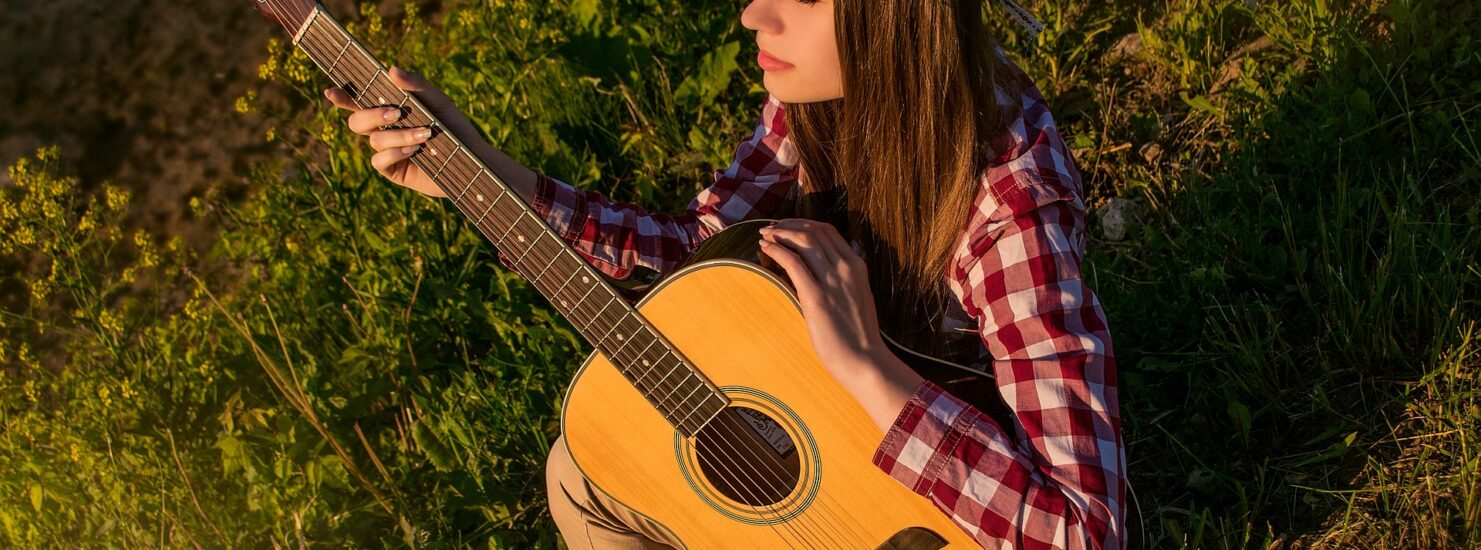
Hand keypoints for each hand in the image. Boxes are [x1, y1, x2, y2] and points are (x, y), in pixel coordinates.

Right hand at [323, 66, 464, 197]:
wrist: (472, 159)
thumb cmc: (454, 127)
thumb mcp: (438, 102)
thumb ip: (416, 85)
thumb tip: (391, 69)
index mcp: (389, 110)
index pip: (358, 102)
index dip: (342, 97)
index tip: (331, 91)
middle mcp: (383, 130)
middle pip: (357, 121)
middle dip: (371, 115)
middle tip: (395, 113)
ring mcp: (386, 151)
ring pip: (373, 140)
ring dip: (398, 135)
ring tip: (424, 135)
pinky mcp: (393, 171)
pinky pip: (379, 161)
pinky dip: (395, 153)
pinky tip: (414, 151)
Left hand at [758, 219, 924, 431]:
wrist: (865, 361)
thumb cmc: (858, 335)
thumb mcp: (858, 297)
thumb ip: (846, 278)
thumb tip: (831, 266)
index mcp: (857, 266)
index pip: (828, 231)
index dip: (804, 223)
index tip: (787, 226)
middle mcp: (846, 267)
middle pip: (813, 231)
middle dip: (788, 225)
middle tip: (770, 229)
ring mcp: (832, 280)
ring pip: (804, 240)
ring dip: (780, 234)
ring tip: (764, 236)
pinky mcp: (816, 297)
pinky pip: (794, 263)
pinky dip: (777, 250)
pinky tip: (766, 248)